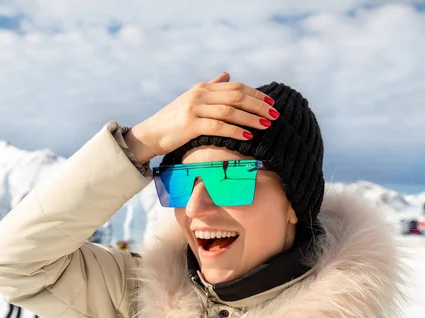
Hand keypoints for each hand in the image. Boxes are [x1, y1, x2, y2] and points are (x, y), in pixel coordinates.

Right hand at [125, 72, 277, 163]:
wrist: (150, 134)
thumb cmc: (173, 120)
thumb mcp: (192, 100)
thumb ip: (211, 87)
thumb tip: (228, 75)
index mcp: (202, 88)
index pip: (235, 87)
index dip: (255, 94)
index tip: (271, 103)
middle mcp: (199, 94)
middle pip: (236, 96)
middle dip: (258, 105)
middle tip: (274, 114)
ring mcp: (194, 108)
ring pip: (230, 110)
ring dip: (251, 118)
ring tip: (266, 125)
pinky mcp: (189, 124)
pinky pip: (218, 126)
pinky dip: (236, 130)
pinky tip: (248, 135)